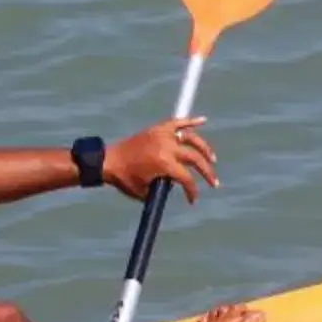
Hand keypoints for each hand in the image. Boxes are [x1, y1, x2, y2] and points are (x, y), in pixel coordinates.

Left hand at [102, 117, 219, 202]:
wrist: (108, 161)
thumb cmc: (124, 179)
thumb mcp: (145, 192)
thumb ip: (163, 189)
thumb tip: (177, 187)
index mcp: (164, 164)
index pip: (187, 179)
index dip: (192, 191)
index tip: (192, 200)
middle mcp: (166, 148)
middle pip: (195, 159)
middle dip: (207, 172)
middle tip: (213, 182)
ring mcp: (163, 136)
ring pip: (191, 139)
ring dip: (204, 149)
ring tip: (212, 159)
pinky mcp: (157, 129)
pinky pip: (178, 122)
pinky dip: (191, 121)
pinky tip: (203, 120)